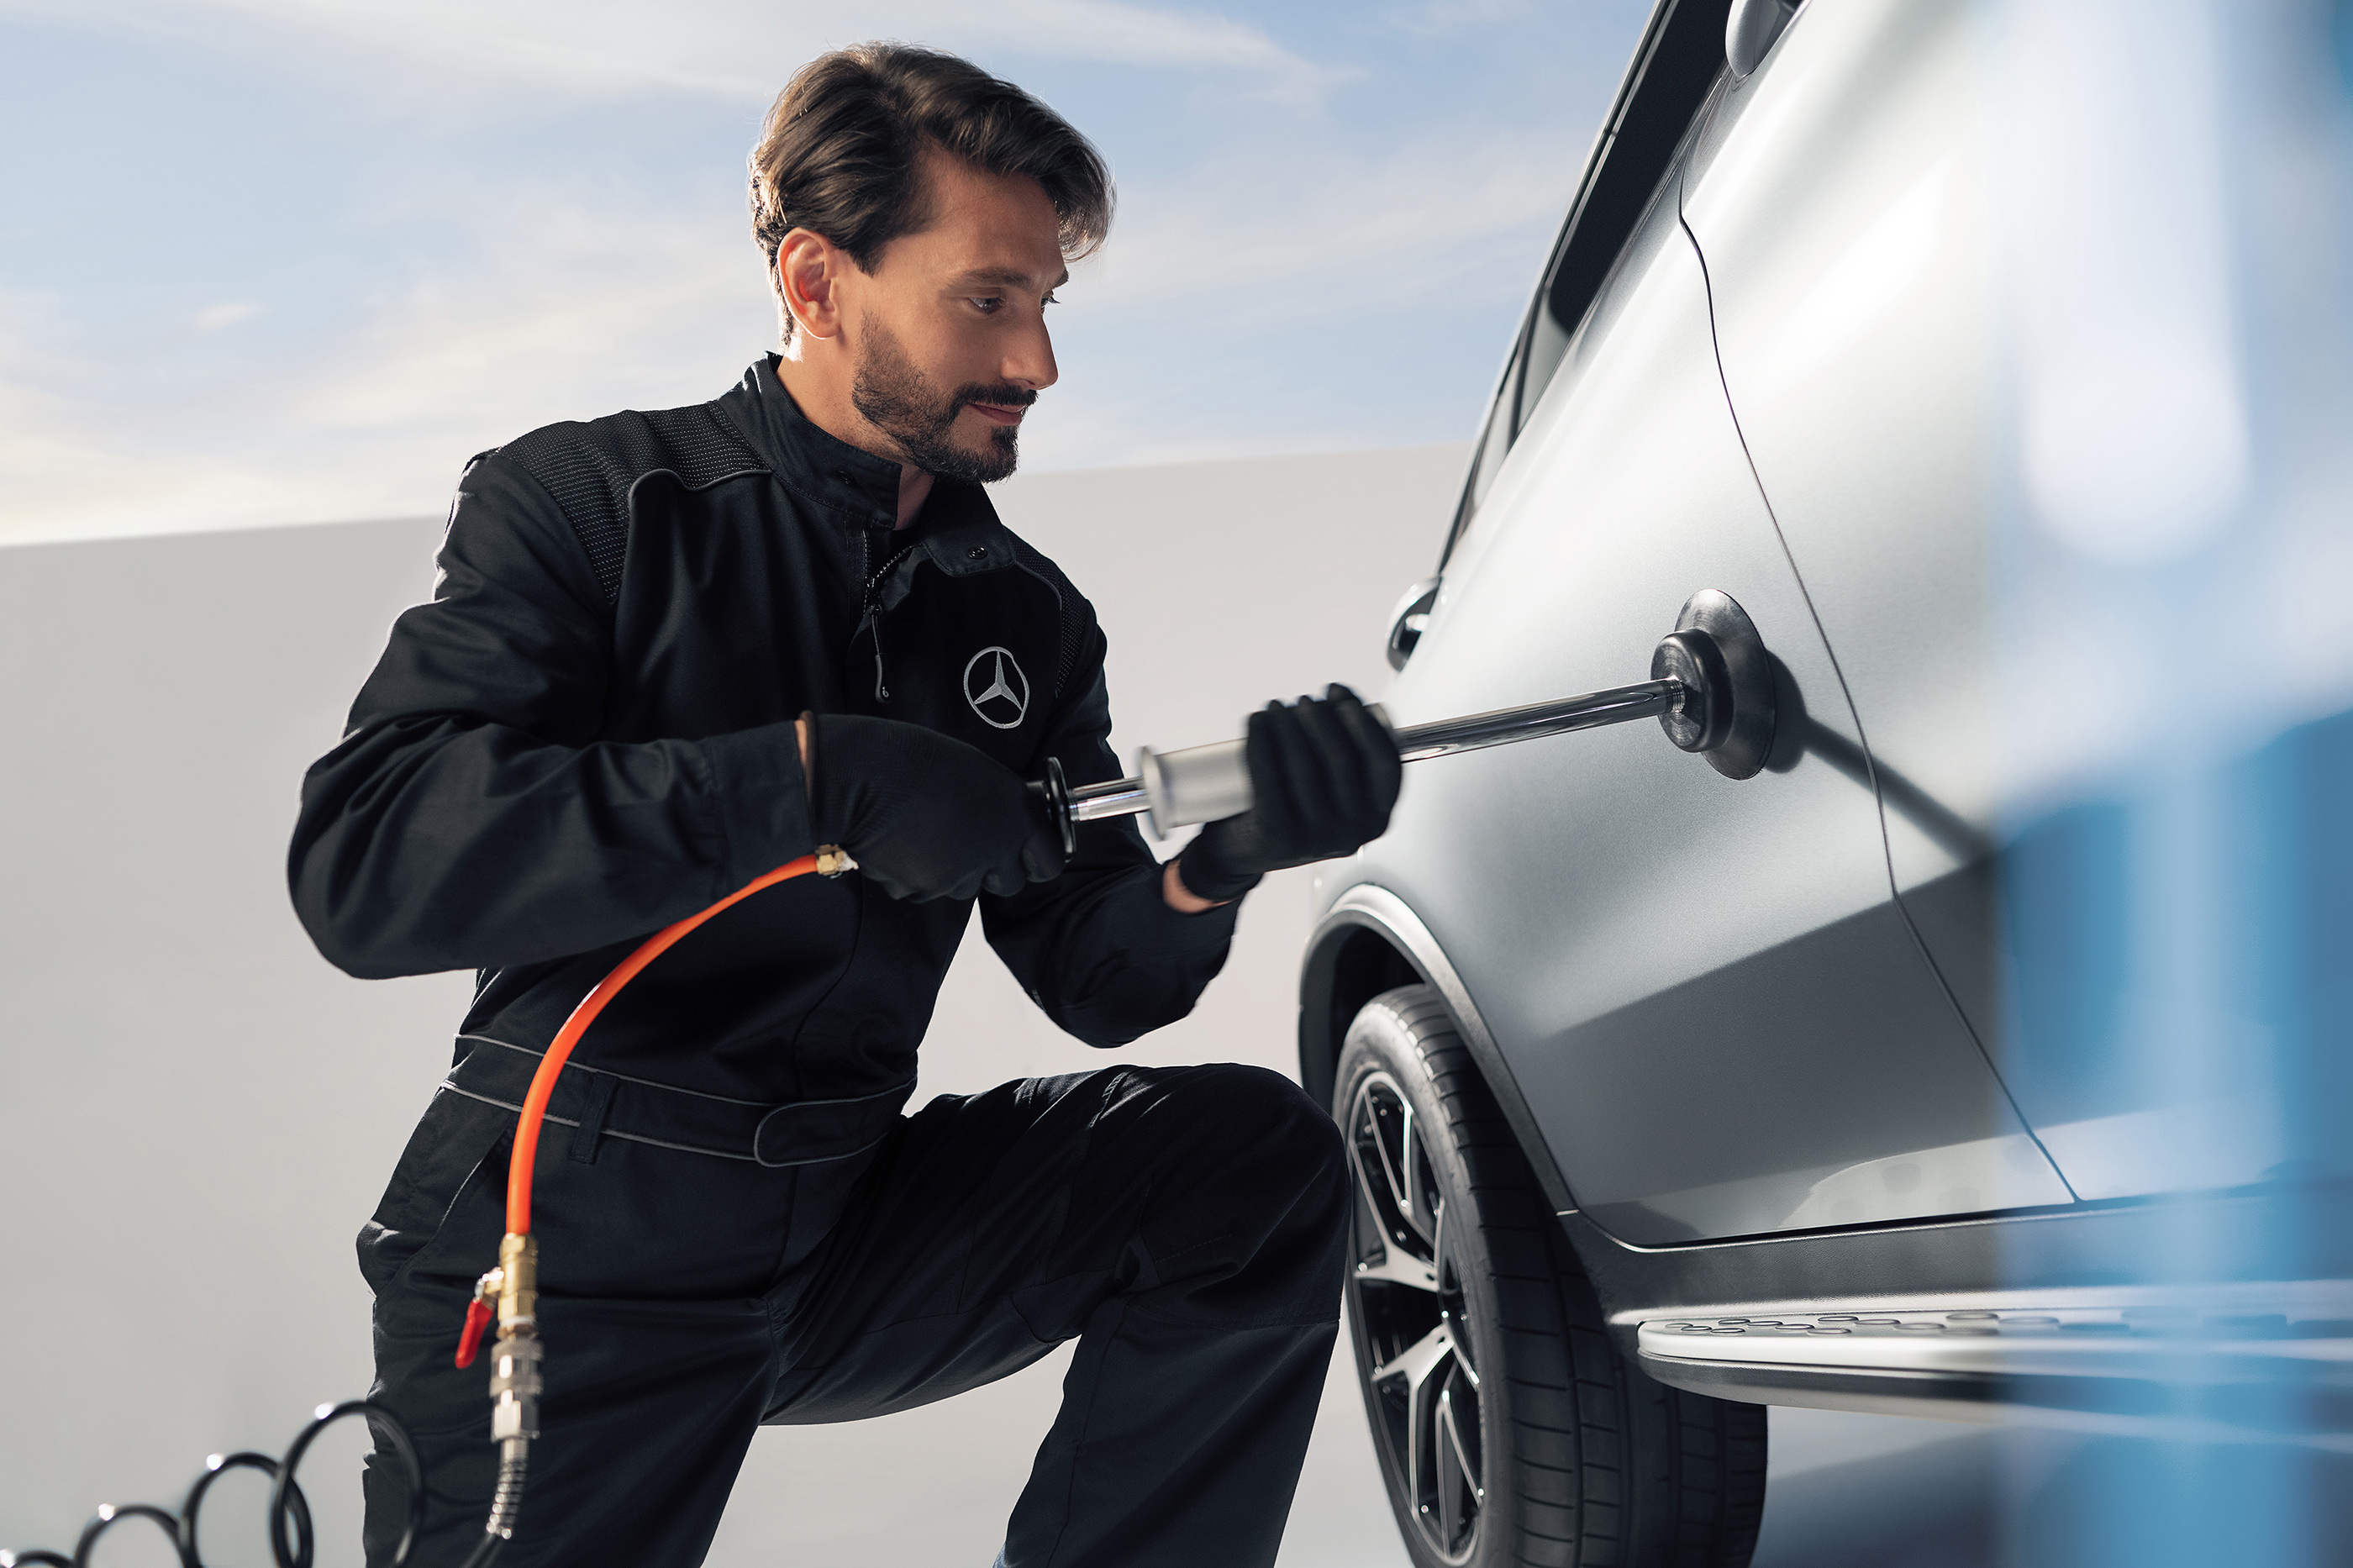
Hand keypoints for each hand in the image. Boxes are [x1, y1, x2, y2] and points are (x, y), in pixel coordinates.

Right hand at [804, 713, 1063, 901]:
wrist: (861, 775)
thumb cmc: (914, 759)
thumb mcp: (978, 771)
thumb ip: (1002, 804)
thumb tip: (1008, 821)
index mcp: (1017, 815)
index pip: (1049, 861)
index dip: (1036, 858)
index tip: (1026, 853)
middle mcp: (995, 849)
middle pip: (1009, 882)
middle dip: (994, 869)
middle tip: (970, 842)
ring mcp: (959, 874)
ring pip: (965, 887)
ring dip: (953, 870)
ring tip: (926, 833)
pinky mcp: (924, 889)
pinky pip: (927, 890)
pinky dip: (916, 874)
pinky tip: (902, 843)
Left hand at [1174, 685, 1400, 902]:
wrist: (1244, 852)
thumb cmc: (1293, 809)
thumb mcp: (1334, 792)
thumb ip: (1350, 755)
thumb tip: (1339, 698)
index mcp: (1376, 819)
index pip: (1384, 763)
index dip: (1365, 723)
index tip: (1341, 698)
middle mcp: (1352, 833)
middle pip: (1341, 757)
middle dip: (1320, 717)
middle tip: (1302, 701)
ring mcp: (1316, 839)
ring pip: (1303, 763)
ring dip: (1287, 723)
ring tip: (1274, 708)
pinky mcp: (1277, 836)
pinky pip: (1268, 775)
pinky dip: (1260, 741)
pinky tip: (1257, 723)